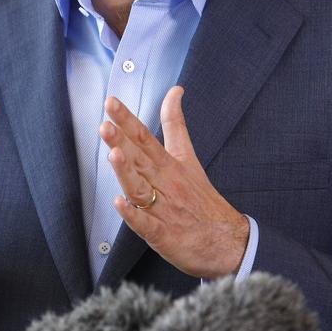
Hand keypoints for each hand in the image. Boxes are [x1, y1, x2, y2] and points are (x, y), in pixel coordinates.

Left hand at [100, 86, 248, 278]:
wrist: (225, 240)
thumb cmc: (201, 197)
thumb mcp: (188, 155)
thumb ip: (175, 124)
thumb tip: (175, 91)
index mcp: (169, 164)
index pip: (145, 137)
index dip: (127, 120)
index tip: (111, 103)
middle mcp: (165, 183)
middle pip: (140, 160)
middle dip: (121, 142)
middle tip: (106, 125)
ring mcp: (163, 209)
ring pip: (141, 188)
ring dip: (127, 172)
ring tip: (114, 155)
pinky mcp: (162, 234)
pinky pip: (145, 224)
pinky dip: (133, 215)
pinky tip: (120, 204)